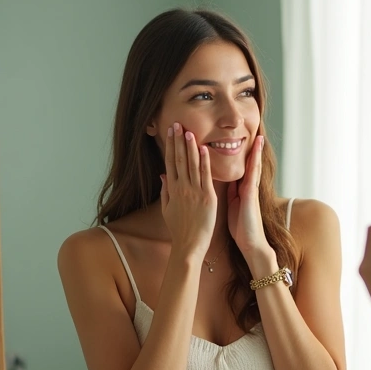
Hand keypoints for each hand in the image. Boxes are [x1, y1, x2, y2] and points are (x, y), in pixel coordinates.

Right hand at [160, 122, 216, 259]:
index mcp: (172, 189)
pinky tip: (203, 148)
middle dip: (177, 141)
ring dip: (190, 146)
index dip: (170, 146)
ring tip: (188, 131)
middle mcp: (181, 188)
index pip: (170, 162)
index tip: (170, 132)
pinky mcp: (207, 197)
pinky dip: (204, 162)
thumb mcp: (167, 209)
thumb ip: (166, 191)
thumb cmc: (179, 229)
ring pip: (191, 164)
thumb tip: (163, 176)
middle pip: (179, 159)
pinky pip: (205, 176)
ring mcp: (194, 192)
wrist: (189, 245)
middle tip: (176, 124)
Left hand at [228, 135, 274, 269]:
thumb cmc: (241, 227)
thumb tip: (222, 182)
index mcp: (240, 189)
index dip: (239, 153)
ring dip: (256, 151)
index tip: (238, 139)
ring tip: (258, 136)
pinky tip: (254, 153)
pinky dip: (253, 163)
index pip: (240, 167)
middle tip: (254, 131)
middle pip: (249, 162)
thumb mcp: (232, 205)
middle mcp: (248, 186)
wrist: (250, 243)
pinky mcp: (252, 194)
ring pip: (253, 166)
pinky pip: (252, 175)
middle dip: (250, 148)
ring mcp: (251, 189)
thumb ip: (228, 192)